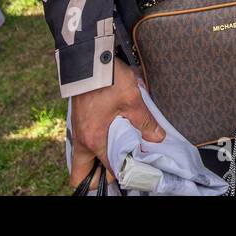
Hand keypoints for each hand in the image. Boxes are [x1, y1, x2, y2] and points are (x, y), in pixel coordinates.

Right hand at [68, 61, 164, 189]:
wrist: (87, 58)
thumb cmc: (108, 79)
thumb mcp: (132, 100)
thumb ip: (145, 121)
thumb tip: (157, 138)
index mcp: (94, 140)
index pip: (107, 170)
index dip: (122, 173)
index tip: (136, 171)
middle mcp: (82, 139)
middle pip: (82, 173)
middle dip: (98, 177)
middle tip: (120, 168)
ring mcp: (77, 130)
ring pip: (82, 158)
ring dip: (97, 161)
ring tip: (119, 153)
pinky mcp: (78, 121)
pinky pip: (84, 143)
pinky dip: (95, 146)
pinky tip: (112, 137)